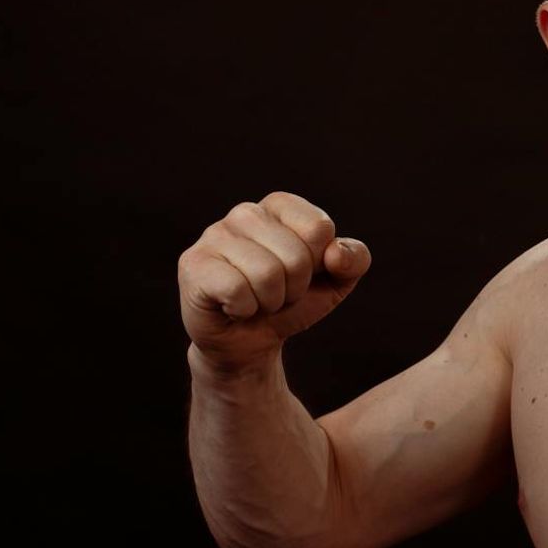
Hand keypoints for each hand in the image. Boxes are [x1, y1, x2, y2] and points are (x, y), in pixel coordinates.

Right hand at [177, 191, 371, 373]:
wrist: (249, 341)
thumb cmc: (291, 303)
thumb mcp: (336, 282)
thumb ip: (354, 259)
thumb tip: (336, 253)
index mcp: (280, 206)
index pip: (320, 229)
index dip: (319, 264)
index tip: (302, 275)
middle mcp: (245, 212)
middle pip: (297, 256)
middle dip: (294, 289)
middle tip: (276, 294)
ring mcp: (214, 235)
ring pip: (267, 275)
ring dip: (269, 302)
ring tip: (255, 300)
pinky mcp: (193, 264)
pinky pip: (237, 290)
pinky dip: (244, 310)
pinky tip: (232, 306)